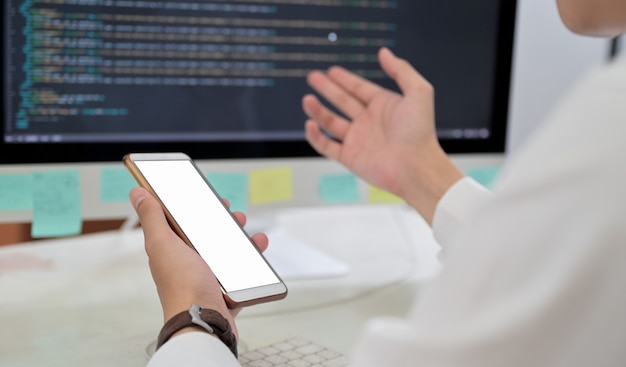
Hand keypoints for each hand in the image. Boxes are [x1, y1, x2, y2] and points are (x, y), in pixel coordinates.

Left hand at [129, 187, 267, 339]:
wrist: (203, 323)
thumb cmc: (182, 287)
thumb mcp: (164, 244)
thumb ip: (152, 218)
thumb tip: (138, 195)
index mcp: (171, 251)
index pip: (180, 223)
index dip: (193, 208)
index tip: (208, 198)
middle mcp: (187, 265)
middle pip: (206, 238)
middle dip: (222, 223)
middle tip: (234, 215)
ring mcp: (206, 280)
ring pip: (226, 255)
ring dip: (240, 242)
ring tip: (252, 236)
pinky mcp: (224, 294)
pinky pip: (241, 275)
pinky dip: (252, 264)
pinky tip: (258, 258)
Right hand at [303, 47, 461, 223]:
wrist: (415, 167)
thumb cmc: (420, 132)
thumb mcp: (418, 92)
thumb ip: (401, 70)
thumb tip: (383, 52)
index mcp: (384, 106)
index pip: (359, 88)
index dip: (345, 79)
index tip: (331, 70)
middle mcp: (369, 122)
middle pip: (342, 101)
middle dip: (327, 89)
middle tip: (313, 76)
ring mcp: (358, 140)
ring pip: (331, 122)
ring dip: (318, 110)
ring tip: (307, 99)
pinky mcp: (350, 157)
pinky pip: (327, 146)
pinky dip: (315, 136)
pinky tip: (309, 124)